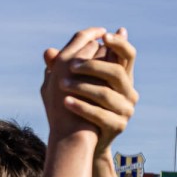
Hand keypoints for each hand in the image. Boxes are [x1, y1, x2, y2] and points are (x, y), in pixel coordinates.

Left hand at [44, 28, 137, 155]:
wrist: (82, 141)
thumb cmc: (79, 106)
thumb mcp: (74, 84)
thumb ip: (65, 69)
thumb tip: (47, 51)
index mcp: (122, 78)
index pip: (128, 54)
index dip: (118, 43)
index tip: (103, 36)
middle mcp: (129, 93)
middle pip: (116, 72)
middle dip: (92, 66)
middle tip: (70, 65)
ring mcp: (125, 110)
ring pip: (106, 94)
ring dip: (82, 86)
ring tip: (61, 84)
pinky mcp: (118, 126)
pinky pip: (100, 115)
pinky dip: (82, 107)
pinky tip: (65, 102)